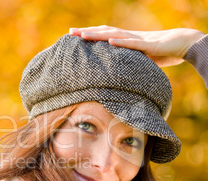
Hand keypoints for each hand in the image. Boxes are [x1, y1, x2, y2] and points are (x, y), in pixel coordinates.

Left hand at [69, 26, 204, 66]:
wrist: (182, 44)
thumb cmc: (161, 53)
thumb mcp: (138, 60)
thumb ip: (126, 64)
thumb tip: (113, 76)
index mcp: (125, 40)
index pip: (103, 36)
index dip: (89, 35)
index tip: (73, 36)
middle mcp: (128, 37)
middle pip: (104, 32)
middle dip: (87, 32)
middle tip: (70, 32)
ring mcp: (138, 40)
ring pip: (114, 35)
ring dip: (98, 34)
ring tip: (83, 35)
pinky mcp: (148, 45)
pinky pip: (133, 43)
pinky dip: (121, 41)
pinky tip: (110, 40)